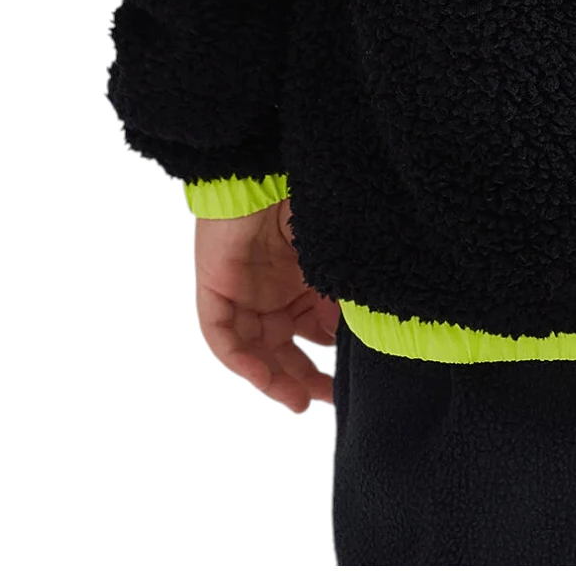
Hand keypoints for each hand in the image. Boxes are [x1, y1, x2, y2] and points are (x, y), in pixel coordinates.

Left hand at [195, 198, 339, 412]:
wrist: (264, 175)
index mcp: (300, 283)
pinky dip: (241, 360)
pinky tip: (262, 377)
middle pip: (281, 350)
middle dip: (302, 379)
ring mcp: (242, 296)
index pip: (313, 333)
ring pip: (254, 351)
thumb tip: (360, 336)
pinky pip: (222, 338)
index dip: (328, 359)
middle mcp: (271, 295)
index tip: (348, 381)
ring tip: (298, 401)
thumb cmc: (304, 205)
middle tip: (325, 399)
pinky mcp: (215, 293)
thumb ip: (343, 296)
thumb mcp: (333, 258)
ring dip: (274, 378)